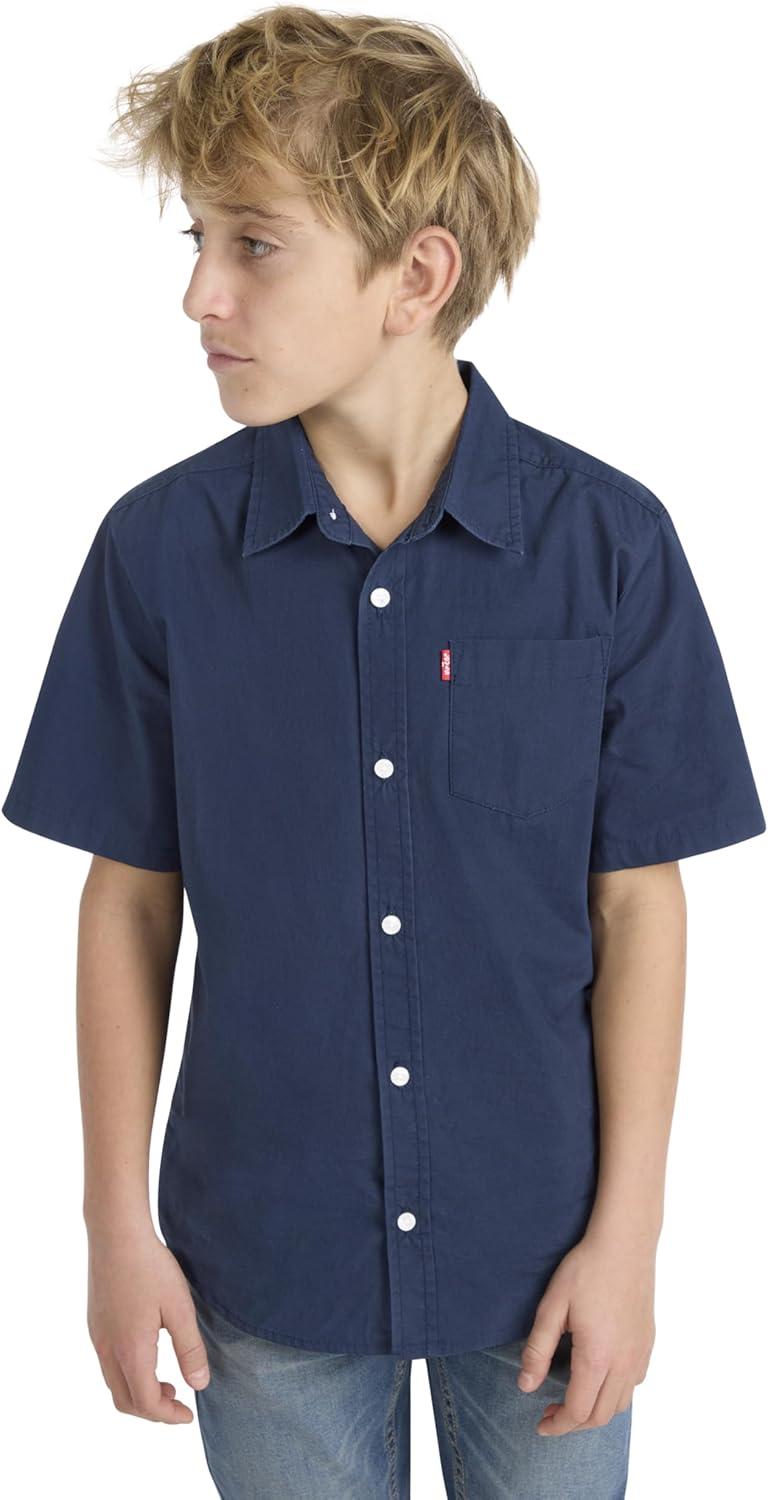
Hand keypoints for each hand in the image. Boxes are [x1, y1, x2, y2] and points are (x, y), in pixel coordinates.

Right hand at [86, 1222, 210, 1422]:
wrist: (116, 1233)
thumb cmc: (150, 1267)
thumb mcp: (179, 1308)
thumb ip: (190, 1349)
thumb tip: (199, 1384)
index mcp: (130, 1350)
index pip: (145, 1402)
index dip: (168, 1416)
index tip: (188, 1413)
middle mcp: (108, 1349)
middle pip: (125, 1401)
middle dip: (152, 1410)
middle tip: (178, 1401)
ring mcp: (97, 1336)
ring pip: (114, 1383)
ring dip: (139, 1392)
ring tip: (166, 1381)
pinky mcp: (95, 1323)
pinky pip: (108, 1364)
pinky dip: (128, 1373)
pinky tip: (148, 1352)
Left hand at [516, 1227, 655, 1435]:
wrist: (625, 1244)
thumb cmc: (587, 1269)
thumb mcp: (552, 1307)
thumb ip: (537, 1350)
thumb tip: (526, 1386)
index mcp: (597, 1358)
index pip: (578, 1411)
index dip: (557, 1425)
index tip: (540, 1425)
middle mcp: (624, 1363)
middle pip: (601, 1416)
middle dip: (573, 1424)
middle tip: (550, 1413)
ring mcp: (639, 1355)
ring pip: (621, 1405)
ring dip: (595, 1411)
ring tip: (572, 1399)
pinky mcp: (647, 1344)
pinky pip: (634, 1385)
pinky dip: (615, 1394)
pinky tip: (598, 1377)